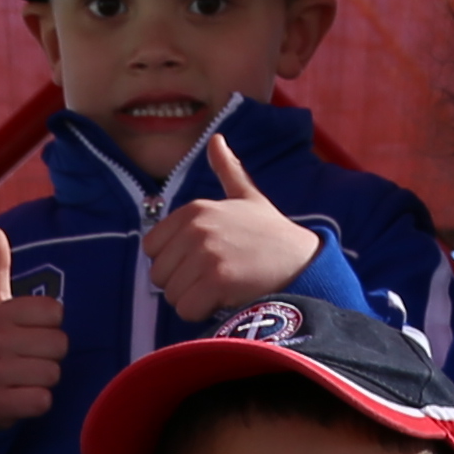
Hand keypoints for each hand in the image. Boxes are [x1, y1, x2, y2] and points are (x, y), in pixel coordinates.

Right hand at [0, 227, 66, 426]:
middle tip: (26, 359)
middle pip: (59, 345)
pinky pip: (42, 401)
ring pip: (53, 374)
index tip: (29, 332)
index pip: (56, 312)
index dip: (50, 326)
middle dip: (50, 355)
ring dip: (44, 380)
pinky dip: (38, 403)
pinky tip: (20, 398)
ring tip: (22, 378)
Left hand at [142, 131, 324, 316]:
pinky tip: (226, 300)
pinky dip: (202, 314)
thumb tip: (216, 139)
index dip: (174, 262)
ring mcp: (206, 253)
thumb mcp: (247, 196)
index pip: (152, 249)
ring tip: (224, 286)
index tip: (203, 260)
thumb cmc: (271, 234)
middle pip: (159, 276)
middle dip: (183, 283)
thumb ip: (227, 170)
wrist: (301, 261)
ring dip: (195, 300)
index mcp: (194, 210)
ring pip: (172, 296)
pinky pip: (186, 310)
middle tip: (216, 276)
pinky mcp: (217, 280)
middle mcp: (196, 228)